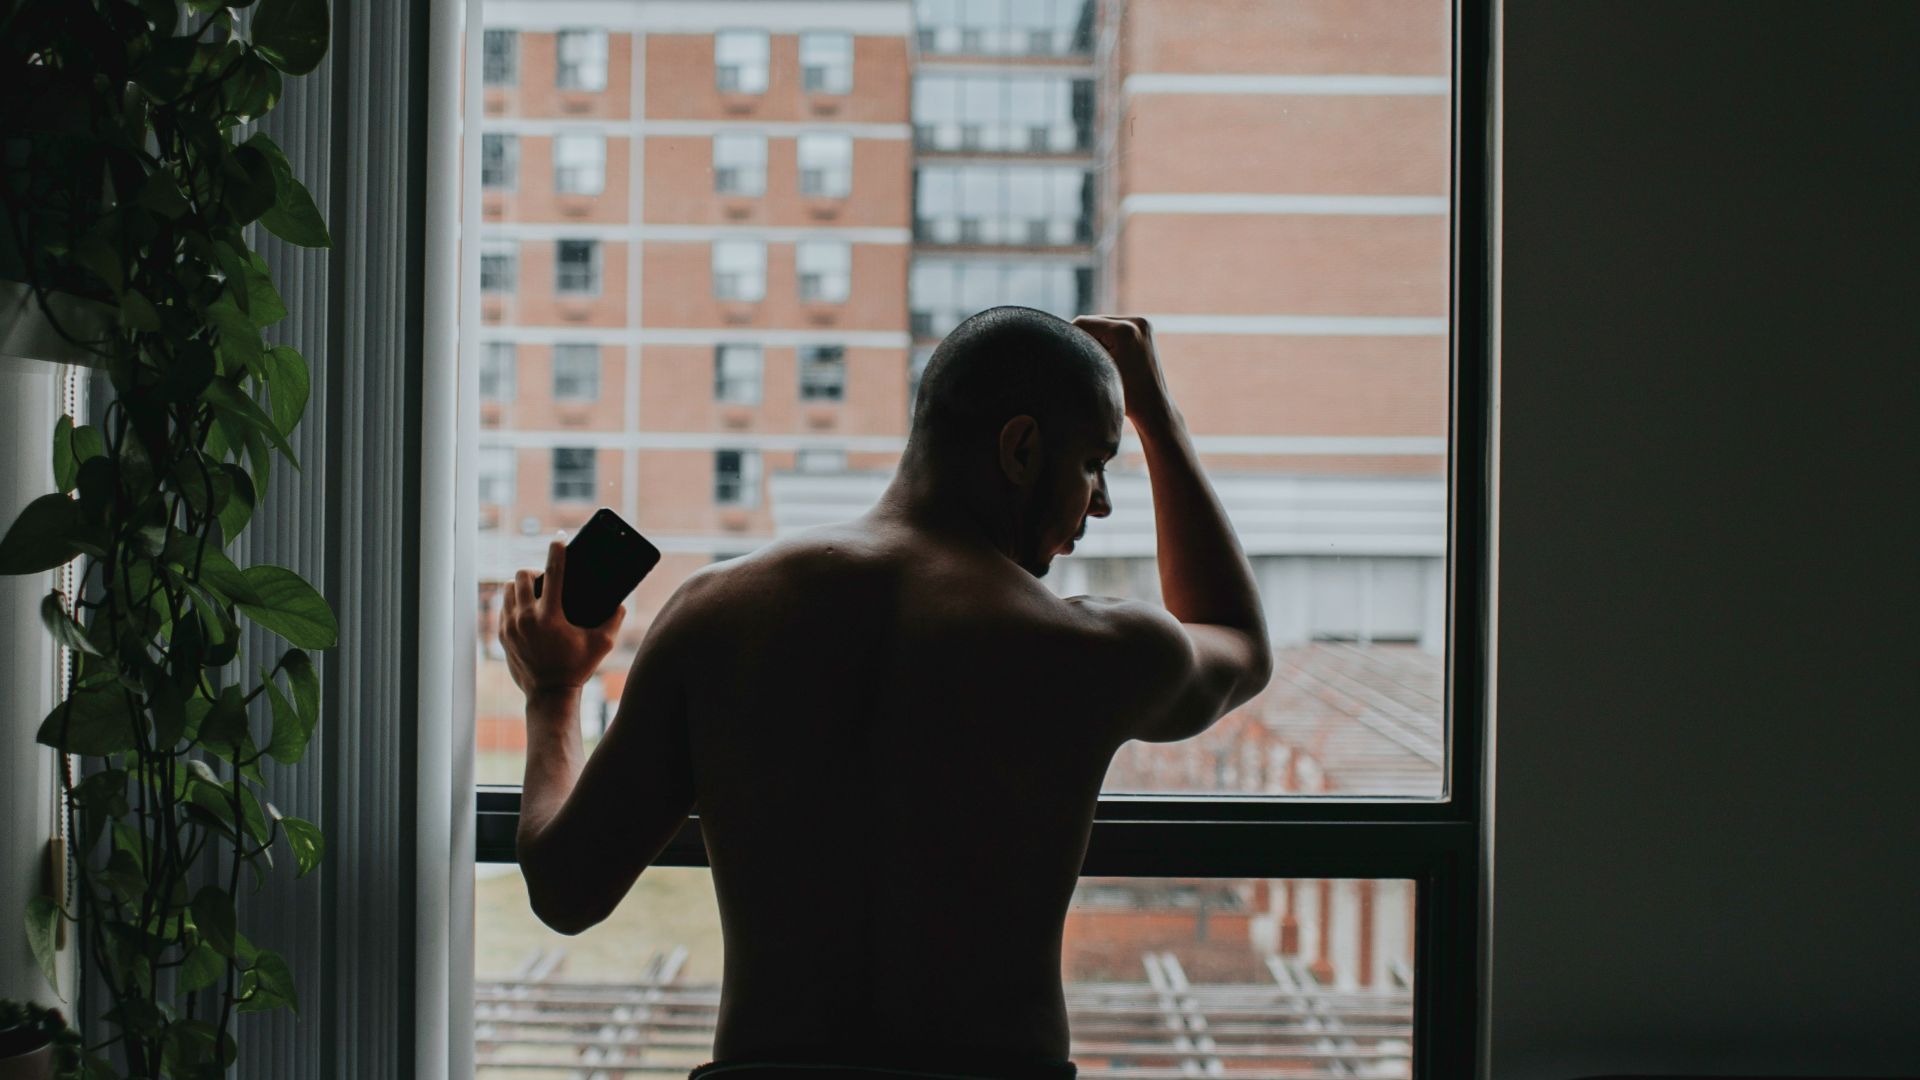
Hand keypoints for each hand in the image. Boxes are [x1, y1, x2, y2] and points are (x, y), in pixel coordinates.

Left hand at [500, 538, 627, 698]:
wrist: (549, 694)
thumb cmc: (578, 668)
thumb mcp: (602, 645)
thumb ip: (613, 620)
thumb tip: (619, 602)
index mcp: (550, 617)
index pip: (553, 573)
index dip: (557, 551)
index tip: (560, 538)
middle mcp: (526, 618)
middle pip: (522, 574)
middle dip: (535, 570)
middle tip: (546, 577)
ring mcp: (510, 626)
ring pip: (509, 587)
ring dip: (522, 584)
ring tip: (535, 592)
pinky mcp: (502, 634)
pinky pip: (504, 605)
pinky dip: (514, 601)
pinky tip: (527, 607)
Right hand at [1072, 315, 1175, 424]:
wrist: (1153, 407)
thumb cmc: (1123, 397)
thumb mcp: (1096, 373)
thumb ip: (1079, 352)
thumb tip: (1061, 337)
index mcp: (1124, 331)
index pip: (1083, 323)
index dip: (1070, 338)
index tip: (1065, 355)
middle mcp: (1136, 322)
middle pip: (1094, 321)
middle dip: (1084, 339)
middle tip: (1081, 361)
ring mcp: (1142, 324)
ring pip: (1103, 324)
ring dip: (1095, 339)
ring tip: (1096, 362)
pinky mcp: (1144, 328)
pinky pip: (1115, 328)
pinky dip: (1107, 340)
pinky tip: (1108, 357)